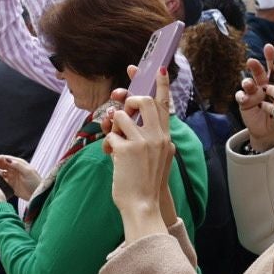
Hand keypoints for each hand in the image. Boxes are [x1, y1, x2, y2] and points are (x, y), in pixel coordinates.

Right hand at [0, 155, 40, 197]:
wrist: (39, 194)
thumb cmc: (36, 182)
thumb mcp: (28, 172)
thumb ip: (17, 165)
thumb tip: (7, 159)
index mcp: (18, 163)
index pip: (4, 159)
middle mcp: (14, 169)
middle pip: (0, 164)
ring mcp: (12, 177)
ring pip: (0, 172)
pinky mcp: (11, 185)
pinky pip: (1, 181)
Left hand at [104, 88, 174, 237]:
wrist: (143, 205)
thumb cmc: (146, 183)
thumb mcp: (157, 158)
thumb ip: (147, 137)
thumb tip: (120, 118)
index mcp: (166, 137)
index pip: (166, 104)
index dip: (162, 84)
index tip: (160, 68)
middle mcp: (158, 136)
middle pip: (142, 100)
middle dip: (128, 102)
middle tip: (123, 114)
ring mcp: (143, 142)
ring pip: (120, 116)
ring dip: (113, 128)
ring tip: (115, 144)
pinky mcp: (126, 149)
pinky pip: (109, 134)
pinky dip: (107, 144)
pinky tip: (111, 156)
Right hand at [236, 45, 273, 152]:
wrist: (270, 131)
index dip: (271, 57)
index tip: (269, 47)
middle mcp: (263, 84)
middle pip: (259, 72)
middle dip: (255, 66)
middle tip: (252, 61)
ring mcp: (253, 93)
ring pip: (248, 83)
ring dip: (247, 82)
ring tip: (249, 84)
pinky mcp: (245, 102)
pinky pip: (241, 97)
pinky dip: (242, 96)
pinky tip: (244, 98)